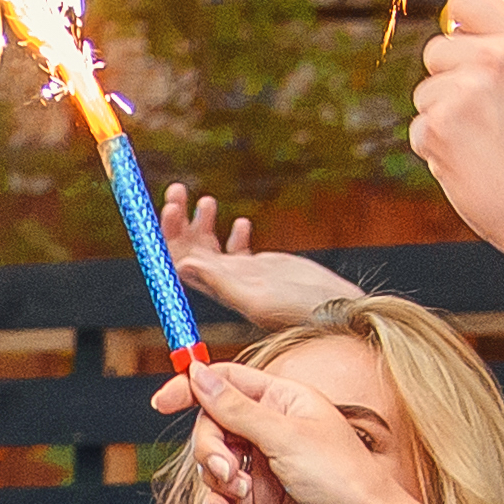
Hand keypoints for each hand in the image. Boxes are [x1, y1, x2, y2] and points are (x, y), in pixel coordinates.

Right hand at [152, 348, 487, 503]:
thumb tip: (199, 374)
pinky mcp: (262, 497)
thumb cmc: (342, 479)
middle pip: (214, 424)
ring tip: (237, 498)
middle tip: (225, 471)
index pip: (227, 380)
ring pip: (214, 462)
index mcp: (285, 399)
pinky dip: (219, 503)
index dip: (192, 387)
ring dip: (215, 480)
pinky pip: (223, 493)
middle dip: (209, 448)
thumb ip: (236, 407)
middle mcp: (274, 428)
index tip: (161, 401)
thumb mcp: (285, 436)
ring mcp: (267, 464)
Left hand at [162, 188, 350, 327]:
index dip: (169, 234)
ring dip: (200, 221)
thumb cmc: (298, 313)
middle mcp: (223, 282)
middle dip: (178, 221)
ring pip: (210, 246)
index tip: (170, 208)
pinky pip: (237, 250)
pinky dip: (235, 234)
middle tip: (177, 190)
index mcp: (216, 290)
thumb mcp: (256, 298)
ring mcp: (241, 274)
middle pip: (189, 250)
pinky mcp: (262, 268)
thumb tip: (181, 266)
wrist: (335, 312)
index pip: (179, 260)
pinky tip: (242, 224)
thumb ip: (219, 283)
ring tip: (206, 200)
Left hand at [408, 0, 503, 300]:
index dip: (459, 22)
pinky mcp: (440, 127)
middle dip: (451, 80)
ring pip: (426, 92)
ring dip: (445, 119)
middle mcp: (498, 56)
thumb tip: (484, 11)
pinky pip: (421, 129)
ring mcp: (465, 90)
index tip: (460, 39)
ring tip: (487, 146)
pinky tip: (474, 166)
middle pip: (438, 50)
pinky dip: (438, 151)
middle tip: (487, 118)